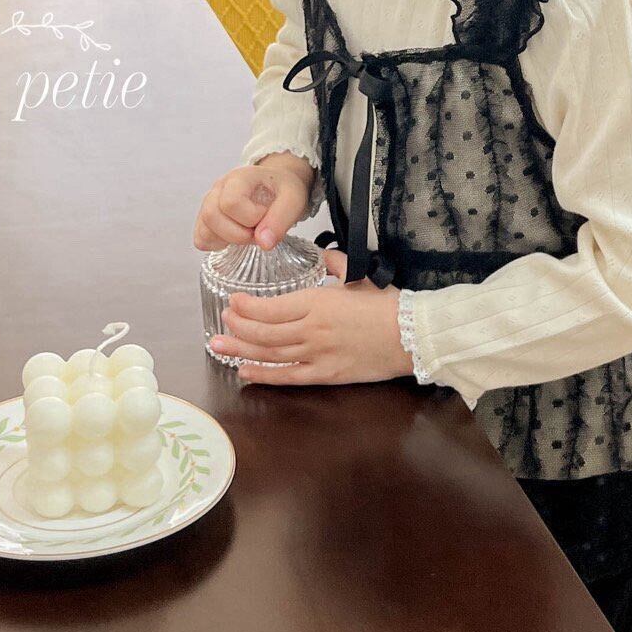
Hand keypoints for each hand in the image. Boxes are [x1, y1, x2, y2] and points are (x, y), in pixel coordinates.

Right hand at [193, 155, 313, 252]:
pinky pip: (201, 239)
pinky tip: (234, 237)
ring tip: (248, 232)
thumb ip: (280, 220)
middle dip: (239, 234)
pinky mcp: (205, 219)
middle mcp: (218, 188)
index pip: (231, 203)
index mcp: (239, 177)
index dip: (251, 218)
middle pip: (211, 216)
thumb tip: (263, 242)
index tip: (265, 217)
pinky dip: (217, 245)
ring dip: (229, 240)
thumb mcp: (293, 199)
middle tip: (258, 231)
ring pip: (204, 230)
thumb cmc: (282, 189)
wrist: (276, 185)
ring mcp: (208, 203)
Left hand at [210, 249, 414, 385]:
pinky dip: (265, 374)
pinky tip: (245, 371)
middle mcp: (312, 329)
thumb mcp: (359, 276)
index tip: (232, 302)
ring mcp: (318, 354)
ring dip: (242, 349)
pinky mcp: (326, 374)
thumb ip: (336, 264)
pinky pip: (289, 376)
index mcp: (318, 301)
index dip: (247, 307)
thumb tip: (323, 255)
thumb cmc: (387, 304)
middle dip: (238, 327)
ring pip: (271, 353)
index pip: (272, 307)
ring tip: (219, 346)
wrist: (412, 335)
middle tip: (221, 324)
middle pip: (265, 331)